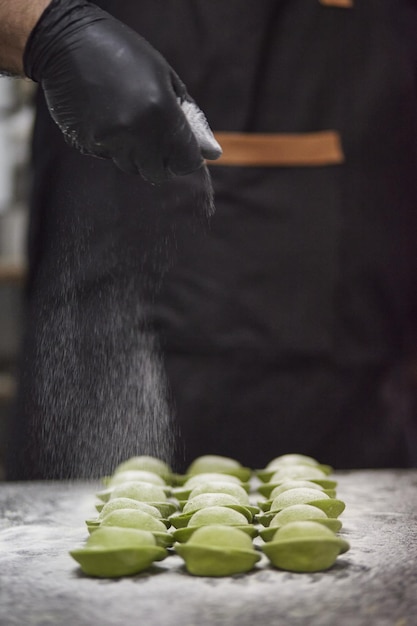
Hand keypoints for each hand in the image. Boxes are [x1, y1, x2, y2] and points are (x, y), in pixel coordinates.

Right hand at [24, 0, 220, 181]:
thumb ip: (190, 119)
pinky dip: (111, 145)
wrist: (65, 42)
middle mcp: (136, 132)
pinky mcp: (86, 144)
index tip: (182, 149)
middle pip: (157, 172)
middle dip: (160, 160)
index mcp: (161, 112)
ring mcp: (108, 141)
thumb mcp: (166, 79)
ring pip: (132, 167)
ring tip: (126, 119)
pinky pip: (108, 157)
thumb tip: (213, 154)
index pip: (185, 162)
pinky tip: (104, 117)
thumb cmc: (123, 54)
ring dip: (135, 153)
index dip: (186, 158)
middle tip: (154, 134)